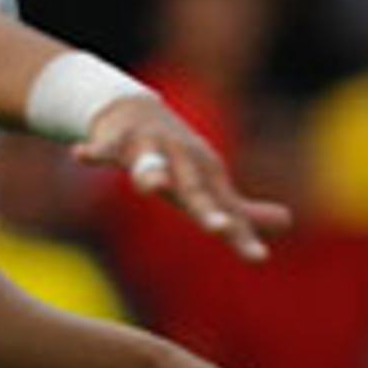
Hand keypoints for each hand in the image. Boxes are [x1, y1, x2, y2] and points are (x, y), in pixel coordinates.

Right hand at [80, 94, 287, 262]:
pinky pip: (104, 147)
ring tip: (150, 186)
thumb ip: (243, 212)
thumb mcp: (210, 185)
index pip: (226, 214)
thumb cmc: (177, 157)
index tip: (259, 259)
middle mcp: (184, 164)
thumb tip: (288, 223)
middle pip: (195, 192)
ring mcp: (152, 149)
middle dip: (207, 210)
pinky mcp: (118, 139)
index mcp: (206, 180)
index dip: (241, 237)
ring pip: (150, 164)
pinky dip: (93, 151)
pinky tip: (79, 155)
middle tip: (220, 230)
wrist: (134, 109)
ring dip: (151, 173)